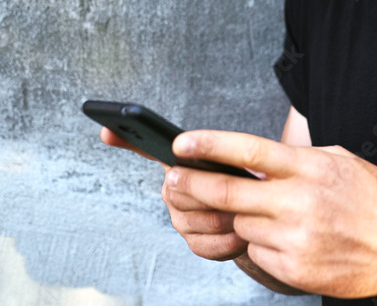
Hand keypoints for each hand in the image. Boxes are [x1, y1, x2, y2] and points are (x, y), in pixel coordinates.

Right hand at [100, 127, 247, 261]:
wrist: (269, 217)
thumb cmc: (252, 182)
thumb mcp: (240, 159)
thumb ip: (217, 151)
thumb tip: (186, 144)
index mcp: (182, 163)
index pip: (147, 147)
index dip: (125, 139)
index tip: (106, 131)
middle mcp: (173, 189)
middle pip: (177, 191)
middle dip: (210, 192)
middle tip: (236, 189)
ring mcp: (182, 218)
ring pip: (192, 221)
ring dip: (224, 218)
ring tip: (244, 212)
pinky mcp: (196, 243)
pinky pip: (203, 246)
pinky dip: (227, 242)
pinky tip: (241, 234)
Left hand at [166, 130, 376, 297]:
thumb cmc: (374, 198)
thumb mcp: (338, 160)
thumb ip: (296, 159)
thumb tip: (253, 158)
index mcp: (309, 167)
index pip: (248, 150)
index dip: (210, 146)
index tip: (181, 144)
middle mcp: (299, 200)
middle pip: (228, 192)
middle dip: (193, 185)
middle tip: (174, 180)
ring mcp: (296, 237)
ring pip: (242, 224)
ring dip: (243, 219)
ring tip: (272, 216)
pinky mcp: (295, 268)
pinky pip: (256, 253)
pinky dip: (261, 245)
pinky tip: (286, 240)